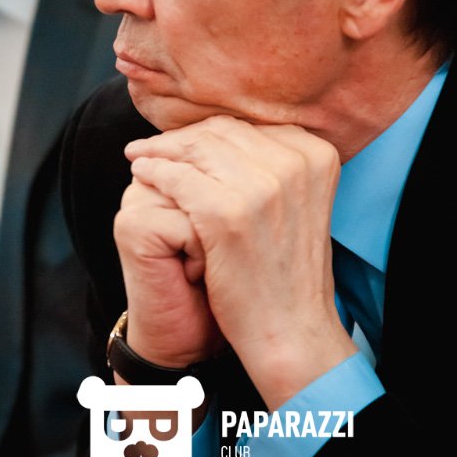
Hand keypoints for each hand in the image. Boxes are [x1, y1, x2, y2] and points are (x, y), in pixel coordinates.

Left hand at [125, 115, 356, 409]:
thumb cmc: (287, 271)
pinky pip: (177, 177)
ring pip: (196, 150)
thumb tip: (222, 134)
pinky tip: (141, 175)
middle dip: (181, 138)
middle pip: (222, 132)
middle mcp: (295, 163)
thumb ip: (273, 164)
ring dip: (161, 151)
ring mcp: (263, 187)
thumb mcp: (298, 202)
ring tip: (139, 157)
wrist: (291, 329)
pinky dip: (154, 172)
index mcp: (316, 154)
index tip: (184, 140)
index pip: (249, 127)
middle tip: (150, 145)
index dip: (210, 132)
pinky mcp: (228, 213)